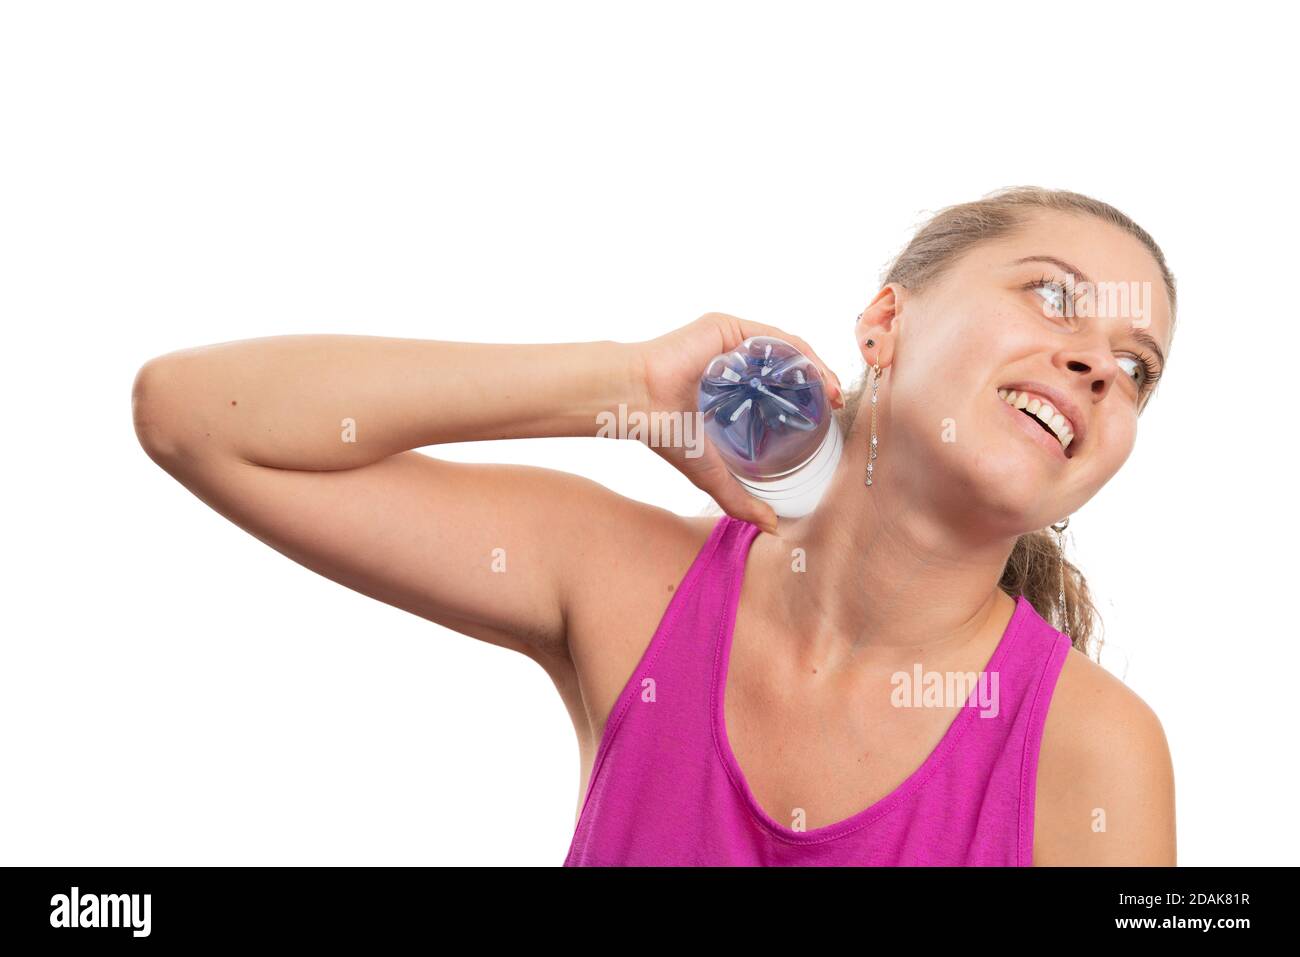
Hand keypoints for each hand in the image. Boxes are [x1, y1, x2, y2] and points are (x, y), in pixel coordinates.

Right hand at [630, 312, 843, 534]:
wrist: (637, 402)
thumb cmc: (665, 433)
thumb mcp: (711, 473)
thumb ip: (740, 498)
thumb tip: (773, 527)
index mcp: (729, 388)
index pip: (777, 389)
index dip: (806, 403)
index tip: (829, 419)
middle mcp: (732, 362)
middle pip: (786, 368)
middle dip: (816, 385)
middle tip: (837, 407)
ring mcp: (731, 342)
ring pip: (784, 350)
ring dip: (814, 369)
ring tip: (833, 392)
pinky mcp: (727, 327)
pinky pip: (772, 336)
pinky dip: (798, 352)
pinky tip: (814, 373)